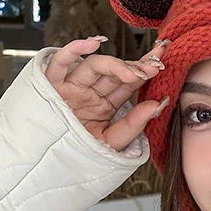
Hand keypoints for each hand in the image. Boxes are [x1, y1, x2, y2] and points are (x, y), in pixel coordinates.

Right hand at [44, 36, 170, 151]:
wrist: (48, 167)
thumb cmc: (78, 155)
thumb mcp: (112, 142)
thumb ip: (134, 124)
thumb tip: (159, 104)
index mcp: (104, 104)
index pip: (128, 83)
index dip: (144, 72)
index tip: (162, 64)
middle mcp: (89, 92)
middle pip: (114, 72)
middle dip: (135, 66)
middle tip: (155, 66)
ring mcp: (72, 87)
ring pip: (93, 66)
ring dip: (115, 65)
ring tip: (135, 71)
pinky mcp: (52, 86)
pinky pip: (60, 63)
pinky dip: (73, 50)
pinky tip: (93, 44)